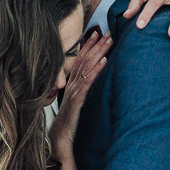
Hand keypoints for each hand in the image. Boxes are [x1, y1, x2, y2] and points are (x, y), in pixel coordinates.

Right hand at [53, 30, 111, 147]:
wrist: (60, 136)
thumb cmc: (69, 121)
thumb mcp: (76, 103)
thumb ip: (81, 92)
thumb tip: (90, 84)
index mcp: (71, 83)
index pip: (79, 60)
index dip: (87, 46)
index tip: (95, 34)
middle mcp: (71, 83)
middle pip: (84, 59)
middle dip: (96, 45)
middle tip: (108, 33)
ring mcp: (74, 90)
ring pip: (87, 67)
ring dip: (99, 52)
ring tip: (109, 42)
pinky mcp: (78, 99)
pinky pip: (88, 81)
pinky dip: (96, 70)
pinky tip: (104, 62)